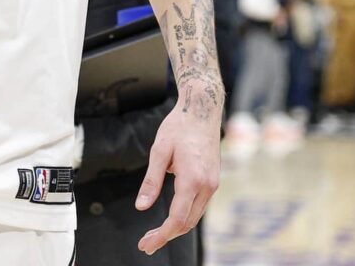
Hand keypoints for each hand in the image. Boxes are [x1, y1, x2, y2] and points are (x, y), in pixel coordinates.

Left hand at [135, 104, 220, 254]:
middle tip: (147, 243)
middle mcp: (206, 185)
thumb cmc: (179, 126)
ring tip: (155, 234)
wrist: (202, 109)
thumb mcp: (159, 151)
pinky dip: (184, 216)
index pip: (177, 218)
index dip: (161, 235)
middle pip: (187, 222)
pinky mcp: (213, 180)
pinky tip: (171, 217)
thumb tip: (141, 206)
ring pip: (194, 216)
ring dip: (176, 228)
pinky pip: (199, 205)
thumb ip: (151, 181)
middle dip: (166, 236)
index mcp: (192, 179)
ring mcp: (212, 184)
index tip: (147, 244)